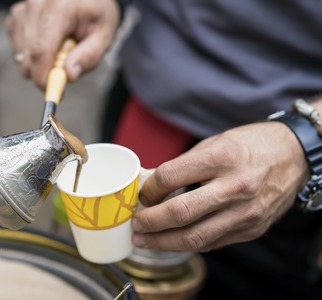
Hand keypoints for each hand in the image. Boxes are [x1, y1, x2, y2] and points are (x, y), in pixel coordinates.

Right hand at [6, 0, 119, 88]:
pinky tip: (48, 43)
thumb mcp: (104, 36)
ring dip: (40, 62)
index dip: (43, 77)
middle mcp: (35, 5)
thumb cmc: (96, 14)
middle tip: (66, 65)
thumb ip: (88, 57)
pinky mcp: (15, 17)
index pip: (41, 49)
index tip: (52, 92)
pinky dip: (32, 54)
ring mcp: (22, 10)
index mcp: (59, 7)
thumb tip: (68, 77)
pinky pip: (18, 50)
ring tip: (60, 47)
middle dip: (45, 71)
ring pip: (21, 56)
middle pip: (28, 57)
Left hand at [132, 121, 308, 251]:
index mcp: (222, 158)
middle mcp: (235, 187)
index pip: (170, 177)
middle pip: (180, 213)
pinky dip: (188, 244)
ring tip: (144, 240)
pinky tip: (172, 240)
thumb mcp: (214, 143)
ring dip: (162, 242)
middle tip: (136, 223)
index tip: (142, 195)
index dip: (149, 189)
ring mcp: (246, 212)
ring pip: (194, 237)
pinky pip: (212, 243)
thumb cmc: (251, 145)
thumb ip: (181, 165)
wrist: (295, 156)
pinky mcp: (251, 229)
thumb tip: (149, 181)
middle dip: (150, 222)